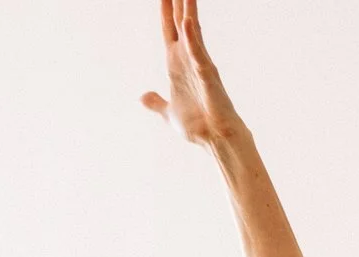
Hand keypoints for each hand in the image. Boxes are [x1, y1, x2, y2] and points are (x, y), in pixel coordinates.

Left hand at [140, 0, 242, 146]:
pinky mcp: (208, 75)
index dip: (165, 12)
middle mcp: (188, 59)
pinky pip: (198, 53)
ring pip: (192, 31)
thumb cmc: (198, 126)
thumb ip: (156, 102)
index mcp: (176, 65)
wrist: (215, 139)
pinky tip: (188, 22)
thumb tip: (143, 97)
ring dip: (187, 10)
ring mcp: (199, 64)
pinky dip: (192, 38)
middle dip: (178, 3)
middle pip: (181, 23)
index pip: (170, 31)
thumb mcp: (169, 112)